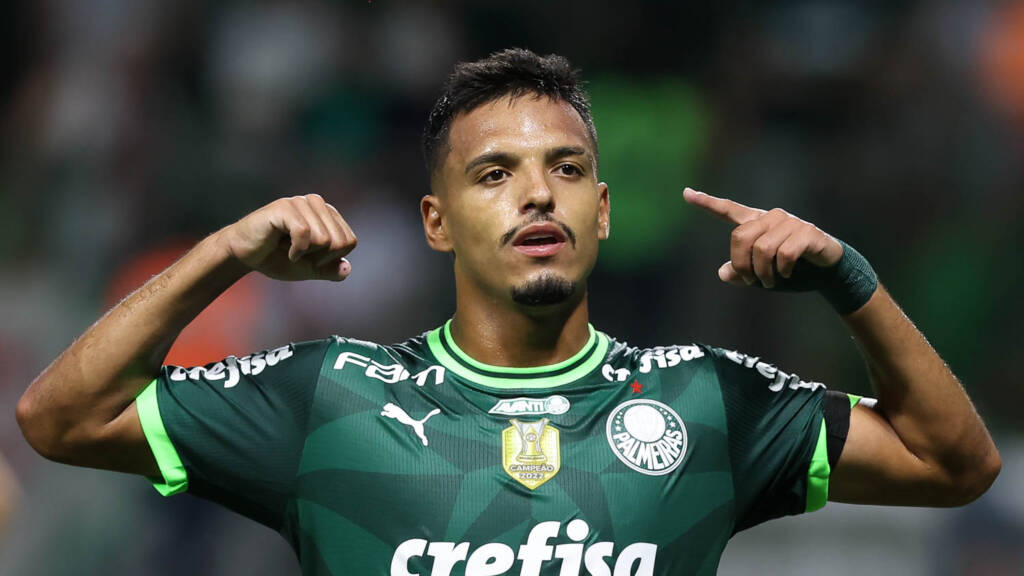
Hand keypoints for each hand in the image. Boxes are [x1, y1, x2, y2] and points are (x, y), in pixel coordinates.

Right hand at [216, 194, 356, 281]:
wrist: (243, 255)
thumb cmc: (276, 258)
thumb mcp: (309, 269)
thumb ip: (330, 270)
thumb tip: (346, 269)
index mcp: (328, 214)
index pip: (350, 241)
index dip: (331, 258)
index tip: (310, 257)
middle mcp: (317, 204)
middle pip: (340, 241)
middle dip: (320, 257)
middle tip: (298, 254)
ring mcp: (301, 203)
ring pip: (324, 239)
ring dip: (305, 254)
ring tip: (288, 247)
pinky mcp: (284, 207)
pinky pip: (305, 234)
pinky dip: (296, 250)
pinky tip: (282, 248)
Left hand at [683, 187, 841, 288]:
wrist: (827, 270)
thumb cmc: (792, 269)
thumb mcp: (762, 274)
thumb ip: (742, 273)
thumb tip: (722, 273)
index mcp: (757, 223)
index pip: (729, 210)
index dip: (707, 203)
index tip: (686, 193)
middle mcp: (771, 218)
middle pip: (740, 236)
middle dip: (741, 264)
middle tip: (751, 282)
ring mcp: (790, 223)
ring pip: (762, 248)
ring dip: (762, 273)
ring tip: (769, 283)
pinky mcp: (807, 232)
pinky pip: (784, 253)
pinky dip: (781, 271)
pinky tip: (785, 275)